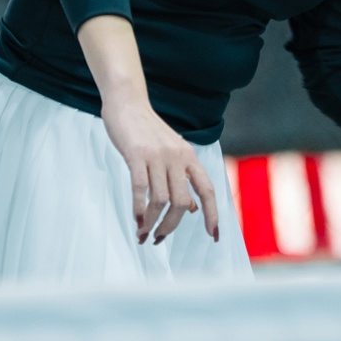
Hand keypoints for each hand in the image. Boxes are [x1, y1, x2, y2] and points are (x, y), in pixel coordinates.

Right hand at [99, 93, 219, 244]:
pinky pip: (141, 188)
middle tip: (159, 238)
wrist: (127, 102)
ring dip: (153, 222)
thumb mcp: (172, 153)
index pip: (207, 190)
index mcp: (189, 157)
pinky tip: (136, 220)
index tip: (213, 235)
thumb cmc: (147, 131)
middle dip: (171, 226)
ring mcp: (157, 155)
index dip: (213, 214)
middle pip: (182, 202)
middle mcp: (177, 157)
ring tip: (143, 233)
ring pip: (162, 199)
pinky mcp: (136, 154)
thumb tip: (192, 208)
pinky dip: (139, 209)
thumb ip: (183, 179)